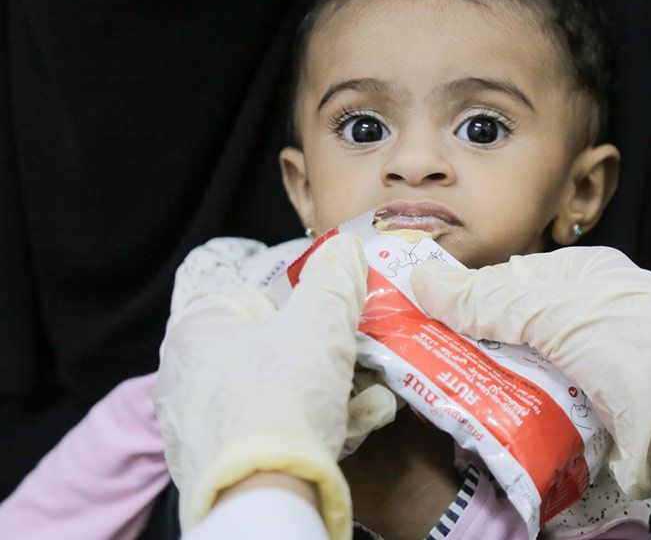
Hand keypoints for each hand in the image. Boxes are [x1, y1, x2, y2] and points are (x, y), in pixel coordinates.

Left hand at [154, 234, 390, 537]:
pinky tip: (352, 427)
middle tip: (361, 362)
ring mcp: (199, 428)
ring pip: (276, 397)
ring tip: (372, 399)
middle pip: (271, 352)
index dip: (303, 307)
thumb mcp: (321, 323)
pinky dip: (310, 429)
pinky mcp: (217, 469)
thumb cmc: (282, 396)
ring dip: (328, 395)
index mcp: (196, 332)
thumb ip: (335, 279)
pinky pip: (270, 435)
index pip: (255, 300)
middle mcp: (185, 378)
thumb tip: (343, 249)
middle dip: (324, 358)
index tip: (337, 320)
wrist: (263, 495)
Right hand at [411, 246, 650, 501]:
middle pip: (513, 330)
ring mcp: (593, 369)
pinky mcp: (593, 415)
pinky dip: (512, 416)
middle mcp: (590, 319)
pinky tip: (482, 423)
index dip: (467, 295)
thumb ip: (489, 299)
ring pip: (522, 373)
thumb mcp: (555, 311)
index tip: (422, 312)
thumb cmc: (640, 345)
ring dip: (486, 384)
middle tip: (422, 360)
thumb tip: (422, 281)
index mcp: (588, 277)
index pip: (511, 280)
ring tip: (439, 393)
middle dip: (472, 345)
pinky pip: (539, 410)